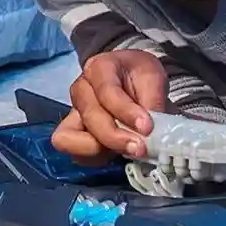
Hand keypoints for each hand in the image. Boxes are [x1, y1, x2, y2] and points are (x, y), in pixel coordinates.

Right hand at [50, 50, 167, 162]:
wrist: (133, 80)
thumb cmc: (139, 76)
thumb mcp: (153, 77)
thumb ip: (153, 101)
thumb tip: (152, 131)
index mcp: (99, 67)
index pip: (107, 91)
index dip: (126, 112)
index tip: (147, 127)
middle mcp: (81, 89)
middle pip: (90, 116)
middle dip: (115, 136)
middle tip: (140, 147)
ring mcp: (74, 112)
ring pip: (72, 137)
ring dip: (99, 149)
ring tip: (126, 151)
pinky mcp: (74, 134)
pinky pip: (74, 152)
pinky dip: (94, 158)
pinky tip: (116, 154)